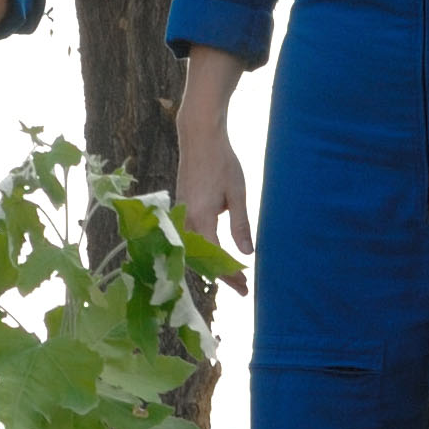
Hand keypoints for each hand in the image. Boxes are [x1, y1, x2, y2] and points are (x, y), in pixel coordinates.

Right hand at [175, 107, 253, 279]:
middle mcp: (187, 220)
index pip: (216, 257)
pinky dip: (202, 252)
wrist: (199, 139)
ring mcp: (181, 214)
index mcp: (202, 217)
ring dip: (211, 265)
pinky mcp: (180, 208)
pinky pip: (189, 238)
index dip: (230, 274)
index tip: (244, 286)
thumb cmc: (222, 163)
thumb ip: (240, 225)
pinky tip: (215, 256)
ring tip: (231, 276)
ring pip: (193, 251)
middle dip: (222, 276)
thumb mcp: (237, 194)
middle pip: (201, 259)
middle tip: (242, 288)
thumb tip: (247, 254)